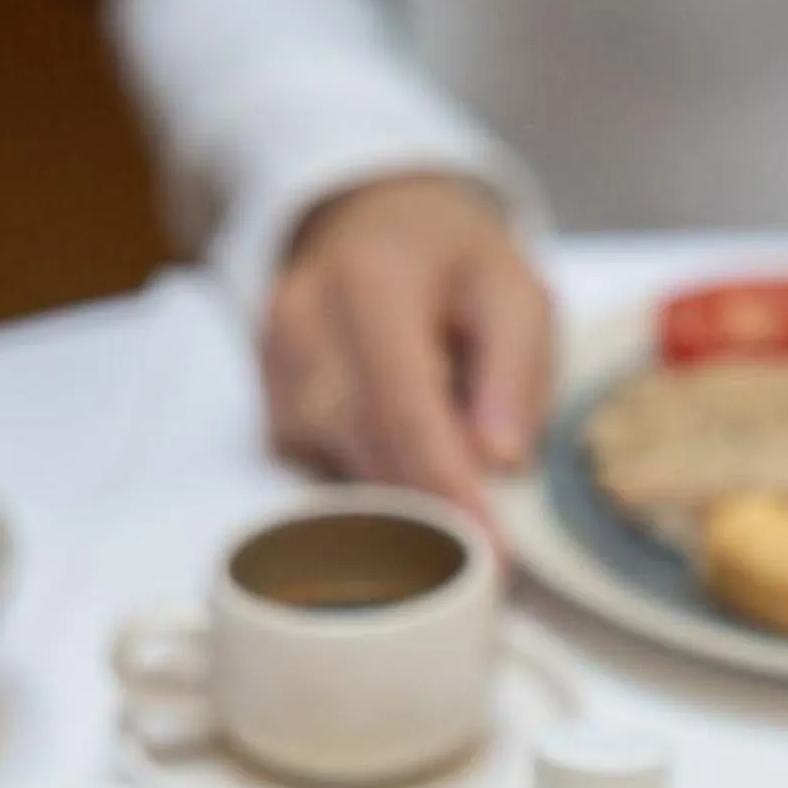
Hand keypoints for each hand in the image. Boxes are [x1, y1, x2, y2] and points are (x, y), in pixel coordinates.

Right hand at [260, 174, 553, 522]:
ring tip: (463, 526)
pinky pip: (325, 477)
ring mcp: (273, 371)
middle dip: (434, 517)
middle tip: (492, 564)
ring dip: (406, 509)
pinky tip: (415, 480)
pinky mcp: (269, 411)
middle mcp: (301, 325)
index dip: (449, 492)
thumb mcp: (515, 290)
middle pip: (367, 451)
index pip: (405, 411)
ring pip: (342, 474)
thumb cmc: (455, 264)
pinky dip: (377, 490)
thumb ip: (517, 368)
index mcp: (368, 283)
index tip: (494, 556)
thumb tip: (500, 460)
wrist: (374, 223)